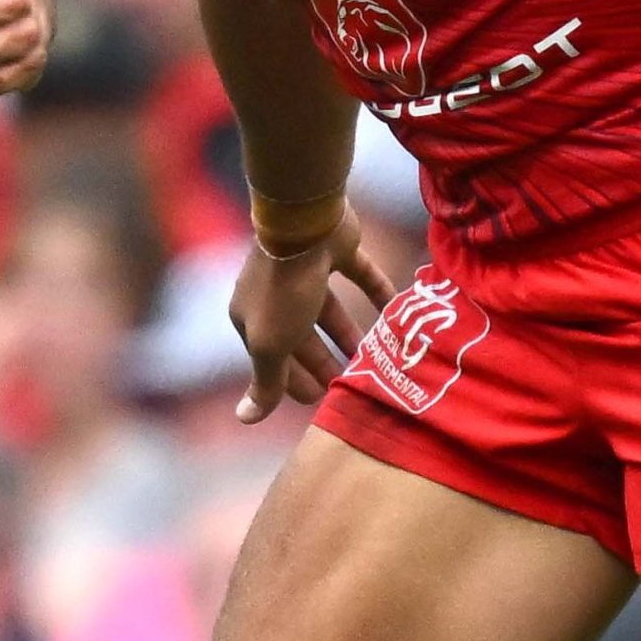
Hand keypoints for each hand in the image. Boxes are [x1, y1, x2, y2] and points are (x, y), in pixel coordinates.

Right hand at [228, 215, 389, 421]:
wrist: (303, 221)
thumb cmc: (284, 289)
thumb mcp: (271, 343)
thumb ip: (266, 380)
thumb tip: (244, 419)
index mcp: (252, 317)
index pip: (271, 359)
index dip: (292, 383)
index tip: (320, 402)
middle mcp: (276, 294)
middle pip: (301, 337)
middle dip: (323, 363)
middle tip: (350, 385)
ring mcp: (306, 271)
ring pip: (329, 310)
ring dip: (349, 334)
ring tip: (373, 357)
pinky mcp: (336, 250)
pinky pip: (360, 276)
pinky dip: (378, 293)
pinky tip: (396, 311)